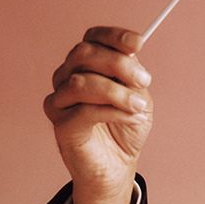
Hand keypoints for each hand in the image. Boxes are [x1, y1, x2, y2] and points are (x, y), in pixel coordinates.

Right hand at [43, 26, 153, 203]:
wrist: (118, 166)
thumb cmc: (125, 129)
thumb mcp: (138, 98)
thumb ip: (132, 77)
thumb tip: (132, 54)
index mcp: (85, 65)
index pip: (92, 38)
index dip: (113, 37)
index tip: (139, 43)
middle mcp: (66, 77)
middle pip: (85, 54)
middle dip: (119, 64)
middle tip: (145, 80)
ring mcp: (60, 100)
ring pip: (82, 82)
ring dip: (117, 92)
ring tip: (140, 107)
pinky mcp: (61, 124)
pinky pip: (84, 110)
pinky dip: (112, 111)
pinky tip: (130, 117)